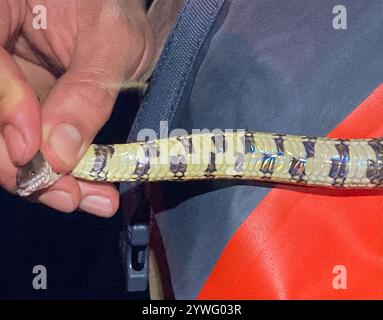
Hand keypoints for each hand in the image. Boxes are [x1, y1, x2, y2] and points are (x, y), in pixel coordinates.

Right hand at [0, 0, 153, 216]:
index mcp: (0, 13)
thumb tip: (60, 150)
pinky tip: (88, 190)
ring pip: (7, 145)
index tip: (31, 149)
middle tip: (65, 193)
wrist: (122, 22)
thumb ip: (88, 89)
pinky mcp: (25, 115)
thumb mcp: (113, 40)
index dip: (2, 109)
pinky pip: (33, 150)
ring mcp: (9, 90)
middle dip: (22, 165)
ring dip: (45, 181)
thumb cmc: (115, 13)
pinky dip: (60, 175)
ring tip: (88, 197)